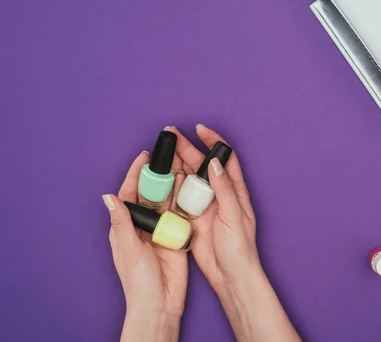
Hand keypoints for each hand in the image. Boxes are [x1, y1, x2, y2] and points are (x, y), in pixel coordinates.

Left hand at [103, 151, 187, 341]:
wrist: (160, 303)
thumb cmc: (138, 281)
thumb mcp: (128, 250)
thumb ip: (122, 223)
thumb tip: (109, 197)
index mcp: (126, 226)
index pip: (130, 193)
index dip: (136, 174)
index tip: (144, 156)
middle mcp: (143, 224)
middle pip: (150, 193)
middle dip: (158, 174)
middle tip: (167, 156)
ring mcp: (161, 229)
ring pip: (167, 200)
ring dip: (173, 184)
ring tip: (181, 165)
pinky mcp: (177, 235)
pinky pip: (181, 213)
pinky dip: (185, 199)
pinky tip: (191, 187)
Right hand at [166, 125, 258, 291]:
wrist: (230, 276)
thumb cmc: (240, 249)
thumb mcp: (234, 217)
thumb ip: (224, 190)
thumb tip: (214, 164)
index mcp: (234, 191)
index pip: (225, 158)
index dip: (213, 141)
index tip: (199, 129)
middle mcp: (219, 195)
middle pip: (201, 165)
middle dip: (187, 148)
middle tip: (170, 135)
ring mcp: (205, 206)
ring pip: (188, 179)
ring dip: (177, 164)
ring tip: (162, 151)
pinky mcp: (192, 218)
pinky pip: (179, 198)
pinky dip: (171, 186)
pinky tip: (160, 177)